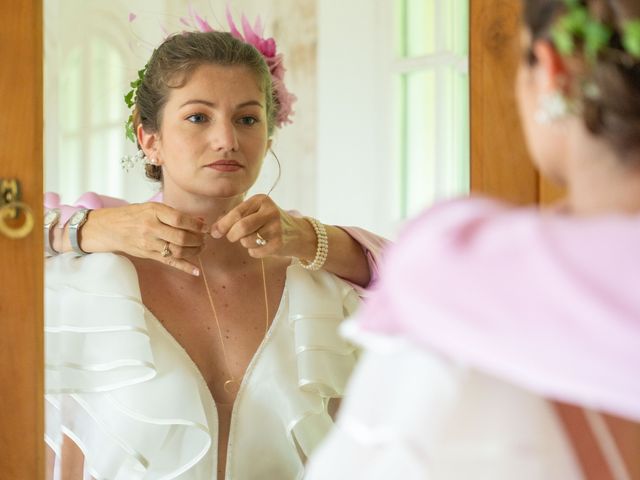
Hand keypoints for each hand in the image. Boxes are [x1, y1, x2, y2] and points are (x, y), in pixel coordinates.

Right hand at [81, 202, 208, 274]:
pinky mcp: (148, 255)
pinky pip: (169, 262)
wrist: (108, 228)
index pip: (180, 219)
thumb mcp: (152, 208)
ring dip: (194, 251)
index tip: (205, 227)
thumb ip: (174, 214)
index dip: (196, 225)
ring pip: (177, 251)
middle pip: (180, 237)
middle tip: (205, 238)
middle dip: (198, 239)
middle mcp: (150, 228)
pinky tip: (196, 271)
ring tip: (201, 247)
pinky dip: (185, 267)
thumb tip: (200, 221)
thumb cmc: (132, 215)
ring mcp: (148, 243)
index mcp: (153, 211)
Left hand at [211, 194, 315, 259]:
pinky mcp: (279, 243)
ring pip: (247, 240)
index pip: (237, 213)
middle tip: (233, 238)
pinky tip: (262, 247)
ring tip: (253, 239)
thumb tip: (214, 230)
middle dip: (232, 235)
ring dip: (245, 243)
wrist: (297, 233)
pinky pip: (255, 252)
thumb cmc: (269, 222)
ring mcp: (276, 228)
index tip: (215, 233)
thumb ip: (235, 217)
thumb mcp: (255, 212)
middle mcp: (270, 211)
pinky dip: (254, 252)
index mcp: (261, 200)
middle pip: (241, 227)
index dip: (223, 225)